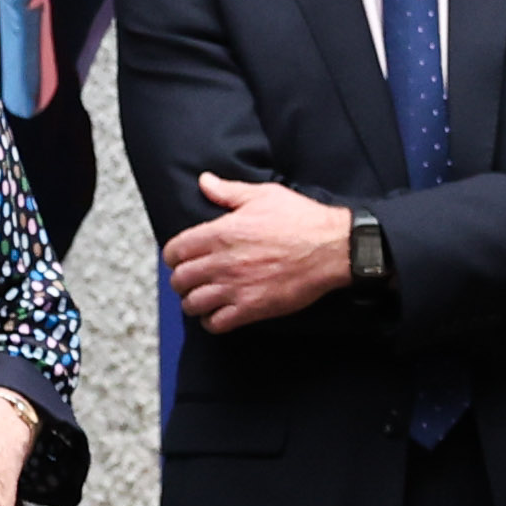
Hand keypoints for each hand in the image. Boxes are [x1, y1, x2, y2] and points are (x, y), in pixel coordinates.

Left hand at [164, 173, 351, 332]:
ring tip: (202, 299)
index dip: (173, 256)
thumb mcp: (263, 195)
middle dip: (181, 281)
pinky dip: (211, 322)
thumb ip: (228, 191)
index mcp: (221, 232)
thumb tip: (205, 181)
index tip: (180, 258)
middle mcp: (222, 262)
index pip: (175, 250)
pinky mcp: (252, 308)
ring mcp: (235, 287)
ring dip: (193, 302)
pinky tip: (217, 315)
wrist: (332, 248)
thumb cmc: (301, 220)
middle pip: (180, 280)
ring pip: (192, 304)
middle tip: (191, 280)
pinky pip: (216, 324)